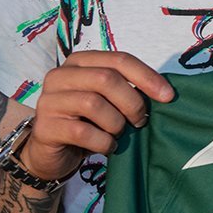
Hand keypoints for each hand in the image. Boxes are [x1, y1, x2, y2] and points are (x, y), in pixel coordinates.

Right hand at [19, 51, 173, 180]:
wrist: (52, 153)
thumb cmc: (87, 121)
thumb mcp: (108, 100)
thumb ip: (128, 88)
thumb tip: (164, 93)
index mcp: (79, 62)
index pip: (119, 59)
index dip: (147, 76)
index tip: (168, 96)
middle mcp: (60, 76)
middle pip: (107, 79)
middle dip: (132, 102)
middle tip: (140, 121)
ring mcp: (49, 101)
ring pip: (93, 104)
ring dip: (116, 124)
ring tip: (118, 134)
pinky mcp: (44, 128)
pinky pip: (83, 132)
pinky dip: (103, 142)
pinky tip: (107, 146)